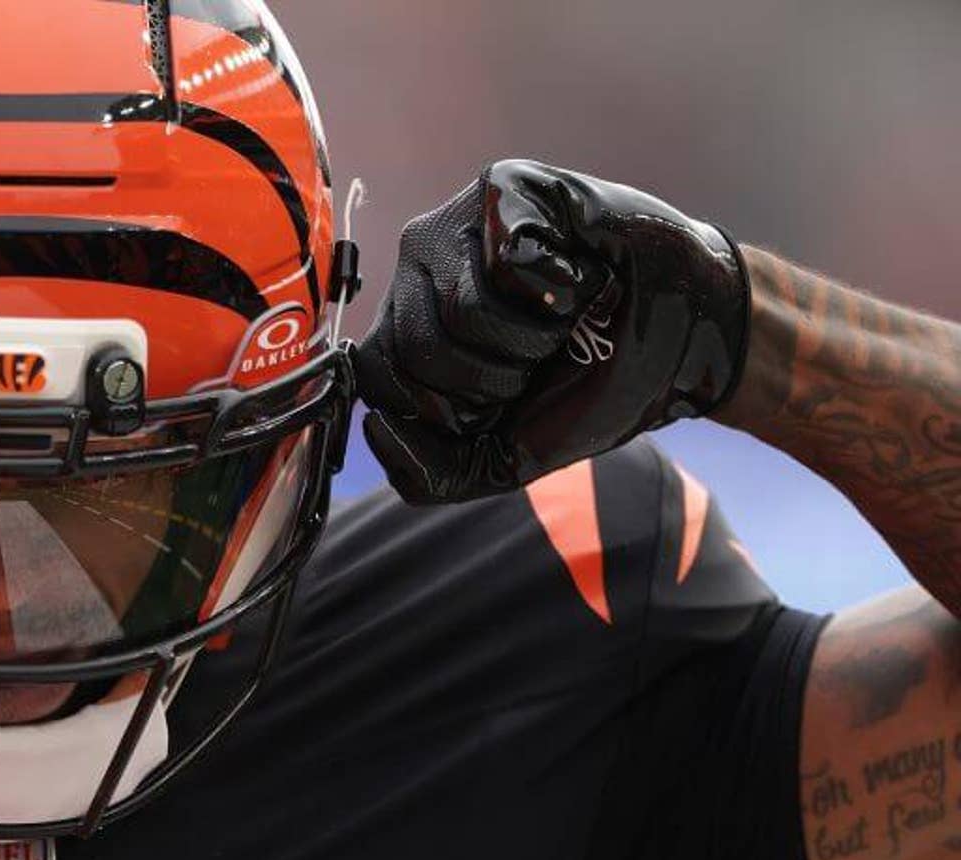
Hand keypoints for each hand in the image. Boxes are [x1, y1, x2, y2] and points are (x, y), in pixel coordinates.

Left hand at [352, 160, 750, 503]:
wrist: (683, 340)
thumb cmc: (588, 387)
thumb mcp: (502, 458)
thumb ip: (429, 474)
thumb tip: (375, 427)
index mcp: (405, 331)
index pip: (378, 380)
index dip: (451, 408)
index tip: (504, 398)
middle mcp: (415, 273)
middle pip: (419, 348)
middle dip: (498, 377)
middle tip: (542, 355)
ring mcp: (454, 223)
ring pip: (461, 308)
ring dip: (534, 334)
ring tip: (562, 317)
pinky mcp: (504, 186)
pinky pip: (508, 258)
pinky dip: (558, 288)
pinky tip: (578, 277)